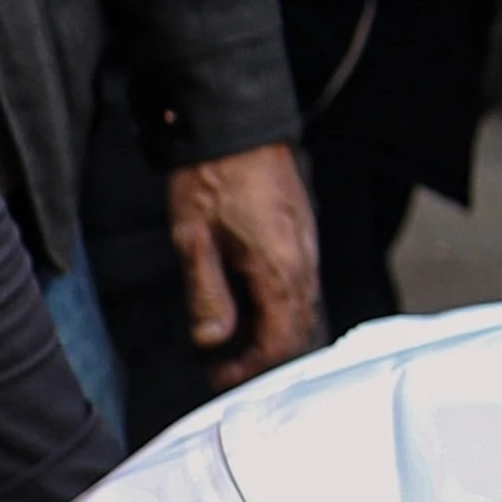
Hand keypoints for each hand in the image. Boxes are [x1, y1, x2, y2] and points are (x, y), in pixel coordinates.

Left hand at [164, 142, 324, 387]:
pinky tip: (256, 301)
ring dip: (276, 330)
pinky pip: (303, 282)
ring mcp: (308, 244)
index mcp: (279, 269)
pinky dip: (283, 304)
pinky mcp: (303, 230)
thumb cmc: (211, 177)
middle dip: (267, 355)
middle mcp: (303, 260)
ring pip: (304, 306)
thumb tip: (212, 339)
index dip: (252, 366)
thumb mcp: (193, 240)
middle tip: (230, 366)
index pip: (279, 339)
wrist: (237, 125)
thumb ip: (208, 294)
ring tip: (240, 339)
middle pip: (299, 328)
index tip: (221, 375)